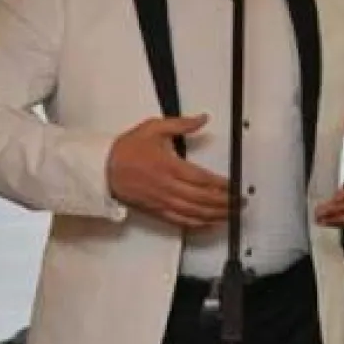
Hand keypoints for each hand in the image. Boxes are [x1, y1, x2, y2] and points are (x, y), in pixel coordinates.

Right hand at [107, 115, 231, 228]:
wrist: (103, 169)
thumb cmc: (127, 149)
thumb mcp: (153, 127)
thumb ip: (181, 124)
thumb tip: (202, 118)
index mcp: (169, 166)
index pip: (202, 179)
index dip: (221, 184)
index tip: (234, 185)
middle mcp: (168, 187)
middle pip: (202, 199)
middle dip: (225, 203)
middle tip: (240, 203)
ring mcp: (163, 201)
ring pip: (195, 213)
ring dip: (216, 216)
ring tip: (231, 215)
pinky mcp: (157, 211)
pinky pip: (182, 221)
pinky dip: (199, 225)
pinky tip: (211, 224)